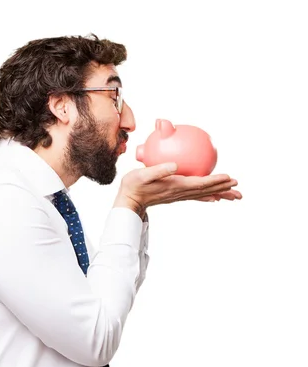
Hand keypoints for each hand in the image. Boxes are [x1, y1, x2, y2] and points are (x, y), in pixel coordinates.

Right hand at [114, 162, 240, 213]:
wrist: (128, 201)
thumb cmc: (133, 185)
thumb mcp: (143, 174)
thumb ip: (159, 169)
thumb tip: (175, 165)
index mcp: (175, 185)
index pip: (200, 183)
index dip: (215, 181)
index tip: (229, 178)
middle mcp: (180, 192)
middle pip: (206, 190)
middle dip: (223, 188)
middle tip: (238, 186)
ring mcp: (178, 195)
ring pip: (203, 194)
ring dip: (219, 193)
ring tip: (233, 194)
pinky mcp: (175, 196)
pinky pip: (195, 195)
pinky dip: (207, 195)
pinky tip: (213, 196)